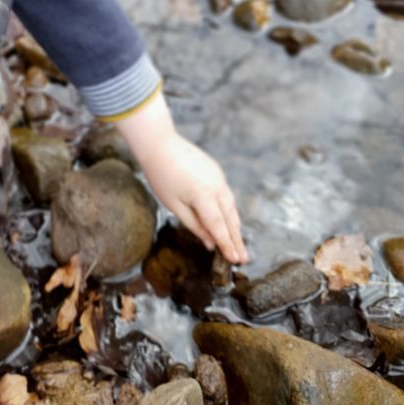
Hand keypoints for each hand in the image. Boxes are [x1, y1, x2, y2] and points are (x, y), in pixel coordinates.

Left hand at [114, 92, 247, 264]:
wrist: (160, 144)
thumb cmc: (161, 175)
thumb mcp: (174, 204)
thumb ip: (194, 224)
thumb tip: (209, 242)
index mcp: (204, 196)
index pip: (218, 226)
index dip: (227, 245)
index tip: (235, 261)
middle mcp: (217, 186)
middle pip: (230, 218)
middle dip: (236, 240)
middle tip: (243, 259)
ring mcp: (219, 177)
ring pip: (231, 207)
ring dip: (235, 226)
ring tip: (239, 245)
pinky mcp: (217, 172)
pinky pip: (227, 196)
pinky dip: (230, 211)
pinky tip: (229, 221)